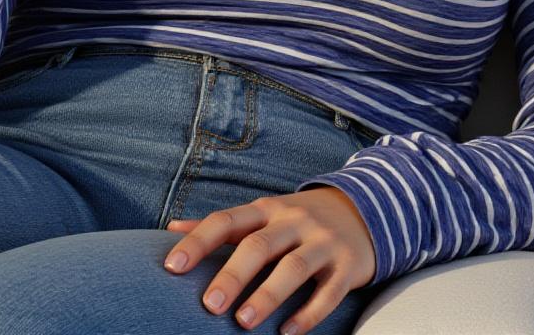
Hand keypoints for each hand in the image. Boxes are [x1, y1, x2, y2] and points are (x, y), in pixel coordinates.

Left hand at [163, 187, 375, 334]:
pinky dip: (309, 313)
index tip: (171, 268)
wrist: (362, 210)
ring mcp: (322, 241)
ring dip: (268, 295)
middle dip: (233, 275)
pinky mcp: (347, 265)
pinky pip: (330, 290)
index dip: (198, 242)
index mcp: (266, 210)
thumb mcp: (262, 215)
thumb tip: (171, 230)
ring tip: (244, 322)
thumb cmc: (296, 220)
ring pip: (295, 266)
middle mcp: (293, 221)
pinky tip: (287, 332)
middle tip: (209, 306)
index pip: (226, 221)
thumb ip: (221, 225)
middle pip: (260, 245)